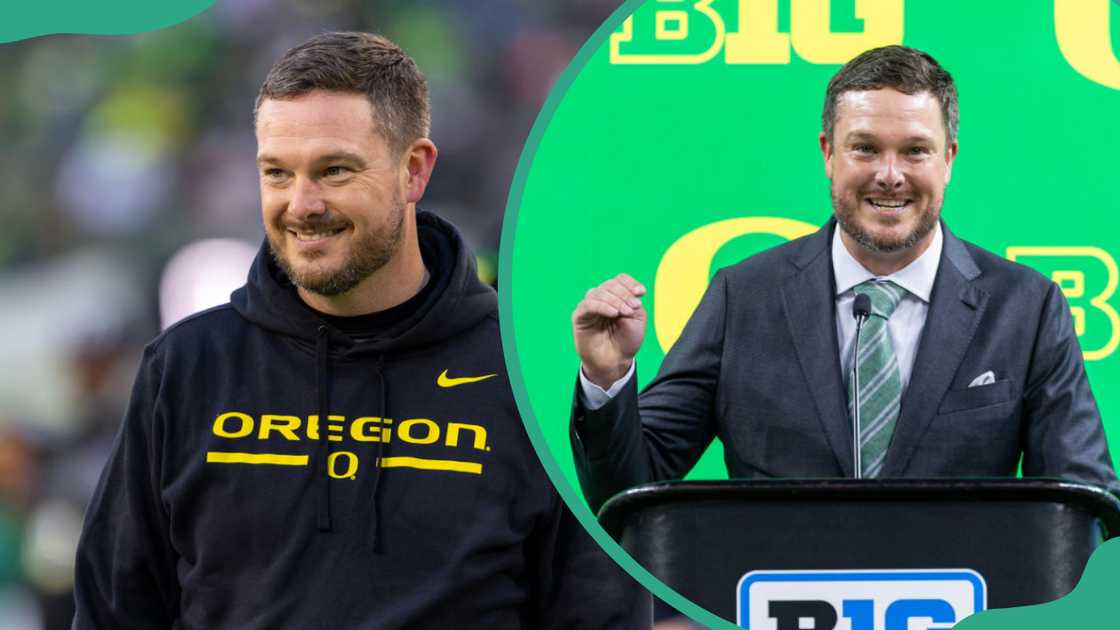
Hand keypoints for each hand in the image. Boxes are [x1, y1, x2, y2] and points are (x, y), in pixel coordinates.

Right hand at [571, 273, 646, 388]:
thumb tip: (630, 293)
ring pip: (599, 292)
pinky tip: (613, 313)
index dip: (630, 283)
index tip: (641, 292)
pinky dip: (602, 306)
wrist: (616, 362)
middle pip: (610, 284)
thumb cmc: (626, 341)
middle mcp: (601, 299)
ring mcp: (589, 307)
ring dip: (615, 300)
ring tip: (625, 313)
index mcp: (616, 297)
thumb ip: (633, 302)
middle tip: (634, 307)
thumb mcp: (637, 318)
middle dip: (624, 294)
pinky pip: (588, 304)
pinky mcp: (579, 317)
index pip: (620, 279)